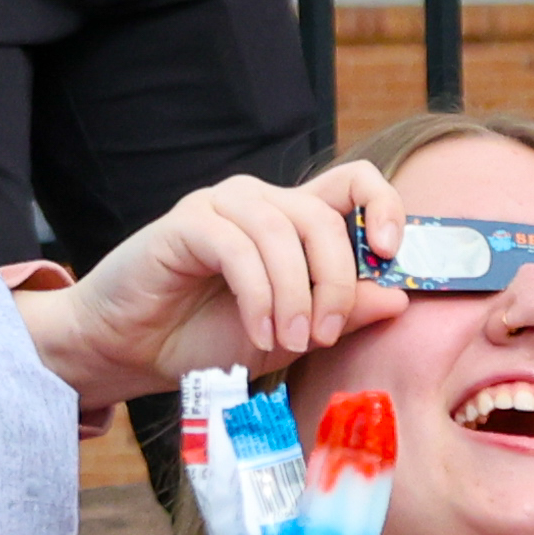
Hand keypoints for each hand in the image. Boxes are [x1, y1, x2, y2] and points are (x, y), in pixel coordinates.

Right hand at [41, 161, 401, 406]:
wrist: (134, 351)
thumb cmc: (209, 339)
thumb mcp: (293, 336)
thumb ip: (343, 315)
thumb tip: (399, 298)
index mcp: (294, 220)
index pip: (355, 183)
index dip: (384, 206)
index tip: (390, 253)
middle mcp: (262, 202)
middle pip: (324, 218)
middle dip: (336, 283)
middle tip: (324, 335)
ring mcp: (222, 206)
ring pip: (283, 232)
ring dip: (295, 296)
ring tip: (289, 342)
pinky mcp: (187, 222)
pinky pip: (239, 248)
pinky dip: (258, 297)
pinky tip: (257, 333)